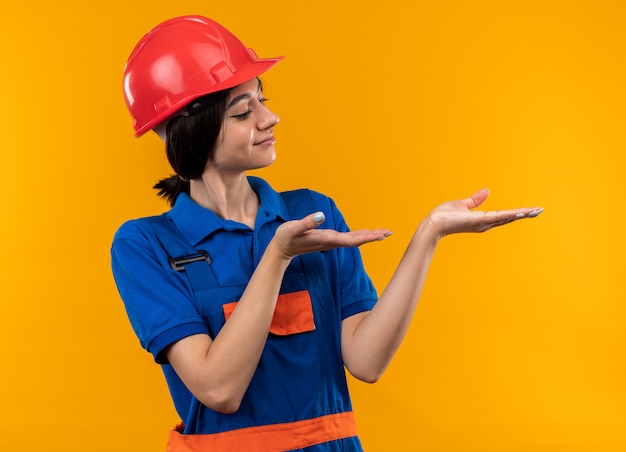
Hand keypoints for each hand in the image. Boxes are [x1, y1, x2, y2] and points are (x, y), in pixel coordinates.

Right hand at [273, 212, 390, 258]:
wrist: (281, 248)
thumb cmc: (286, 236)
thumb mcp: (293, 228)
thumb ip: (307, 223)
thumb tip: (321, 215)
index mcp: (326, 239)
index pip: (351, 240)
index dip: (366, 237)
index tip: (380, 235)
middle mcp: (331, 242)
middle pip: (356, 241)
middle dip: (372, 237)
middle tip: (389, 232)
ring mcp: (330, 242)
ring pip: (353, 240)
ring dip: (368, 236)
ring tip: (383, 233)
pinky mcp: (328, 240)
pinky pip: (348, 239)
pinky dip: (359, 236)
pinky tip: (366, 234)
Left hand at [426, 188, 542, 237]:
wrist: (434, 223)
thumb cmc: (444, 216)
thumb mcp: (463, 204)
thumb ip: (475, 200)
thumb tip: (487, 191)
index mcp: (482, 219)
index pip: (503, 215)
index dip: (517, 213)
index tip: (530, 210)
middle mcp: (485, 223)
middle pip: (509, 218)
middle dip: (524, 214)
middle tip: (539, 211)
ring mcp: (483, 223)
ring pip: (506, 218)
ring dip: (521, 214)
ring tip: (535, 211)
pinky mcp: (478, 221)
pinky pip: (497, 217)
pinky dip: (509, 215)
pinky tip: (519, 212)